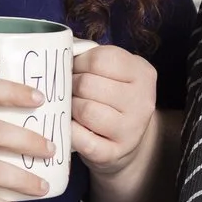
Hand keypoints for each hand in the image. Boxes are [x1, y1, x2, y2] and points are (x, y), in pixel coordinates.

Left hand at [68, 45, 158, 180]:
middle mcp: (143, 101)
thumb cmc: (112, 99)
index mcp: (142, 73)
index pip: (99, 58)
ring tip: (72, 108)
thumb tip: (59, 48)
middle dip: (70, 86)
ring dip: (70, 108)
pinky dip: (70, 131)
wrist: (126, 141)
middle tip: (69, 91)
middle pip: (88, 84)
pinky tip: (72, 127)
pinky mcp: (114, 153)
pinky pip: (81, 139)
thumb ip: (90, 56)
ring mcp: (131, 129)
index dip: (78, 63)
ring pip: (84, 110)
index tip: (74, 70)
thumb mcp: (112, 72)